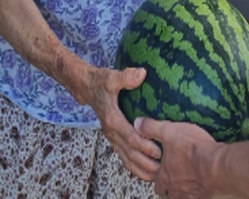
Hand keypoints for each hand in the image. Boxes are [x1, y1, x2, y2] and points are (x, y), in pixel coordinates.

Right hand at [79, 66, 161, 180]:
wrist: (86, 87)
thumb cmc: (100, 82)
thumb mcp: (111, 77)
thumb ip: (126, 77)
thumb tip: (141, 74)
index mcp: (112, 120)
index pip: (130, 137)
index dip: (144, 145)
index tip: (159, 150)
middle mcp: (111, 132)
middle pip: (129, 153)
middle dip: (145, 162)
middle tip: (162, 168)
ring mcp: (112, 136)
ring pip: (125, 158)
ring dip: (140, 168)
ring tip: (157, 174)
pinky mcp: (113, 137)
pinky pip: (123, 155)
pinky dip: (134, 165)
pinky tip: (146, 170)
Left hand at [135, 117, 218, 198]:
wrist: (215, 165)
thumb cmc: (193, 149)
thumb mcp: (169, 131)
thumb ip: (152, 128)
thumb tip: (137, 123)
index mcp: (164, 176)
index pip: (155, 181)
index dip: (157, 174)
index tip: (161, 168)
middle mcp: (175, 189)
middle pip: (167, 192)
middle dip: (168, 185)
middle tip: (173, 175)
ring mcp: (190, 194)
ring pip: (182, 195)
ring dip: (183, 188)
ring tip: (188, 178)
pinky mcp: (204, 195)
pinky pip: (198, 196)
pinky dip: (198, 190)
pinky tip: (203, 181)